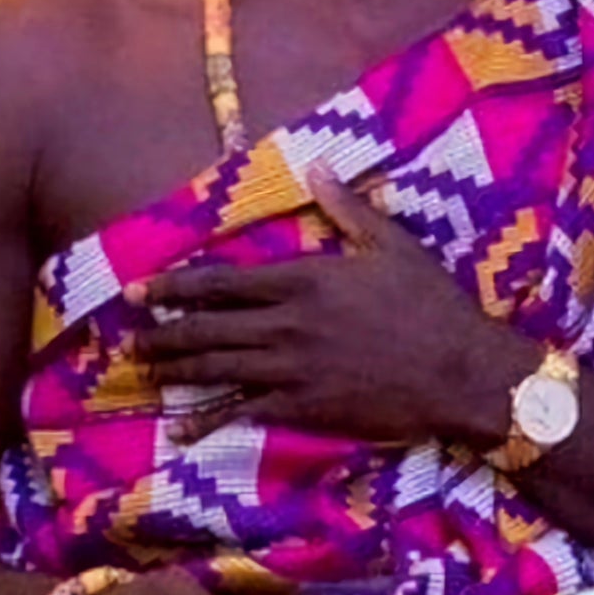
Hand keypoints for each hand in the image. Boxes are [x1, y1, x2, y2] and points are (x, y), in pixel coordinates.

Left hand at [126, 172, 534, 449]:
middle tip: (129, 336)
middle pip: (206, 328)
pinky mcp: (304, 408)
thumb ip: (346, 207)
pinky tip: (181, 430)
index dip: (173, 288)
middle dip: (162, 332)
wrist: (464, 372)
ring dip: (175, 369)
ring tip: (144, 369)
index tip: (138, 291)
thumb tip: (316, 164)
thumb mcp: (393, 246)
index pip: (220, 283)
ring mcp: (291, 369)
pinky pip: (244, 413)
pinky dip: (208, 421)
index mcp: (303, 280)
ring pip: (216, 369)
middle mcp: (286, 324)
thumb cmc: (433, 305)